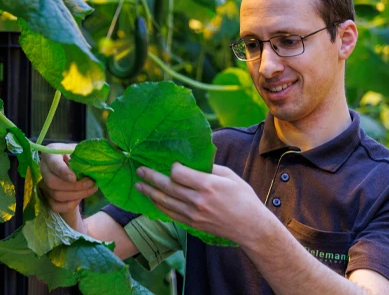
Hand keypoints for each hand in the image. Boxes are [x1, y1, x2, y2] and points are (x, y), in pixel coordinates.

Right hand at [39, 143, 97, 228]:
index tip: (74, 178)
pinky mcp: (47, 196)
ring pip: (56, 194)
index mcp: (51, 153)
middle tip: (90, 183)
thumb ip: (84, 155)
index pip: (53, 163)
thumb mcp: (82, 151)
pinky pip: (56, 206)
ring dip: (76, 194)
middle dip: (74, 186)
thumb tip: (89, 165)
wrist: (78, 166)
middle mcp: (44, 168)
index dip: (63, 172)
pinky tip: (81, 197)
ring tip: (91, 188)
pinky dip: (70, 204)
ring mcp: (44, 183)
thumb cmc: (80, 155)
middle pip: (52, 182)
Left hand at [135, 163, 271, 245]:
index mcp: (208, 185)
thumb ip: (210, 168)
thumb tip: (194, 161)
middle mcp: (197, 200)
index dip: (173, 167)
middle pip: (168, 187)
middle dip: (151, 177)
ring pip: (165, 202)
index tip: (174, 164)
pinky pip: (170, 214)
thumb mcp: (230, 176)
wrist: (250, 226)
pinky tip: (153, 199)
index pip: (179, 174)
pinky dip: (159, 206)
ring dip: (150, 192)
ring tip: (139, 184)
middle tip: (140, 170)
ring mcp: (193, 214)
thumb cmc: (243, 198)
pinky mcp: (192, 223)